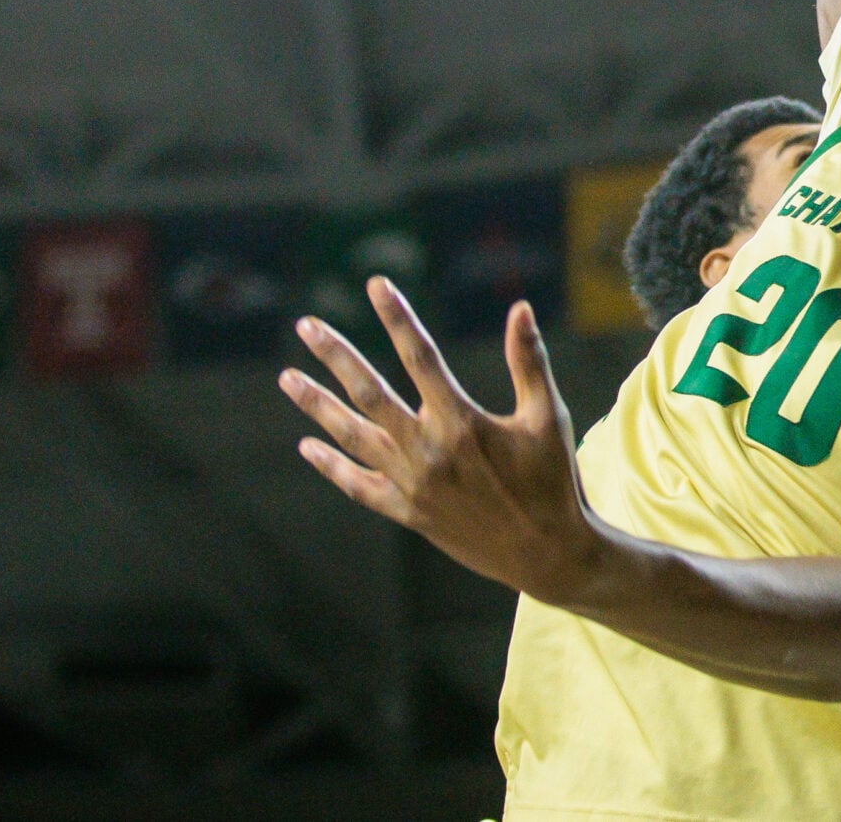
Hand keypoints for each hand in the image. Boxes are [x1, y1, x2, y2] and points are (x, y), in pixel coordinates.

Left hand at [281, 281, 599, 599]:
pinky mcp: (408, 513)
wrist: (546, 554)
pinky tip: (307, 446)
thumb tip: (521, 307)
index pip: (420, 356)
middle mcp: (427, 450)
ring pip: (352, 436)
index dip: (397, 318)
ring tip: (287, 378)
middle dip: (335, 355)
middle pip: (369, 392)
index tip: (375, 285)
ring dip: (317, 406)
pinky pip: (359, 487)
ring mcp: (412, 484)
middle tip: (306, 326)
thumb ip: (529, 361)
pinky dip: (332, 466)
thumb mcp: (548, 417)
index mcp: (461, 421)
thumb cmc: (552, 480)